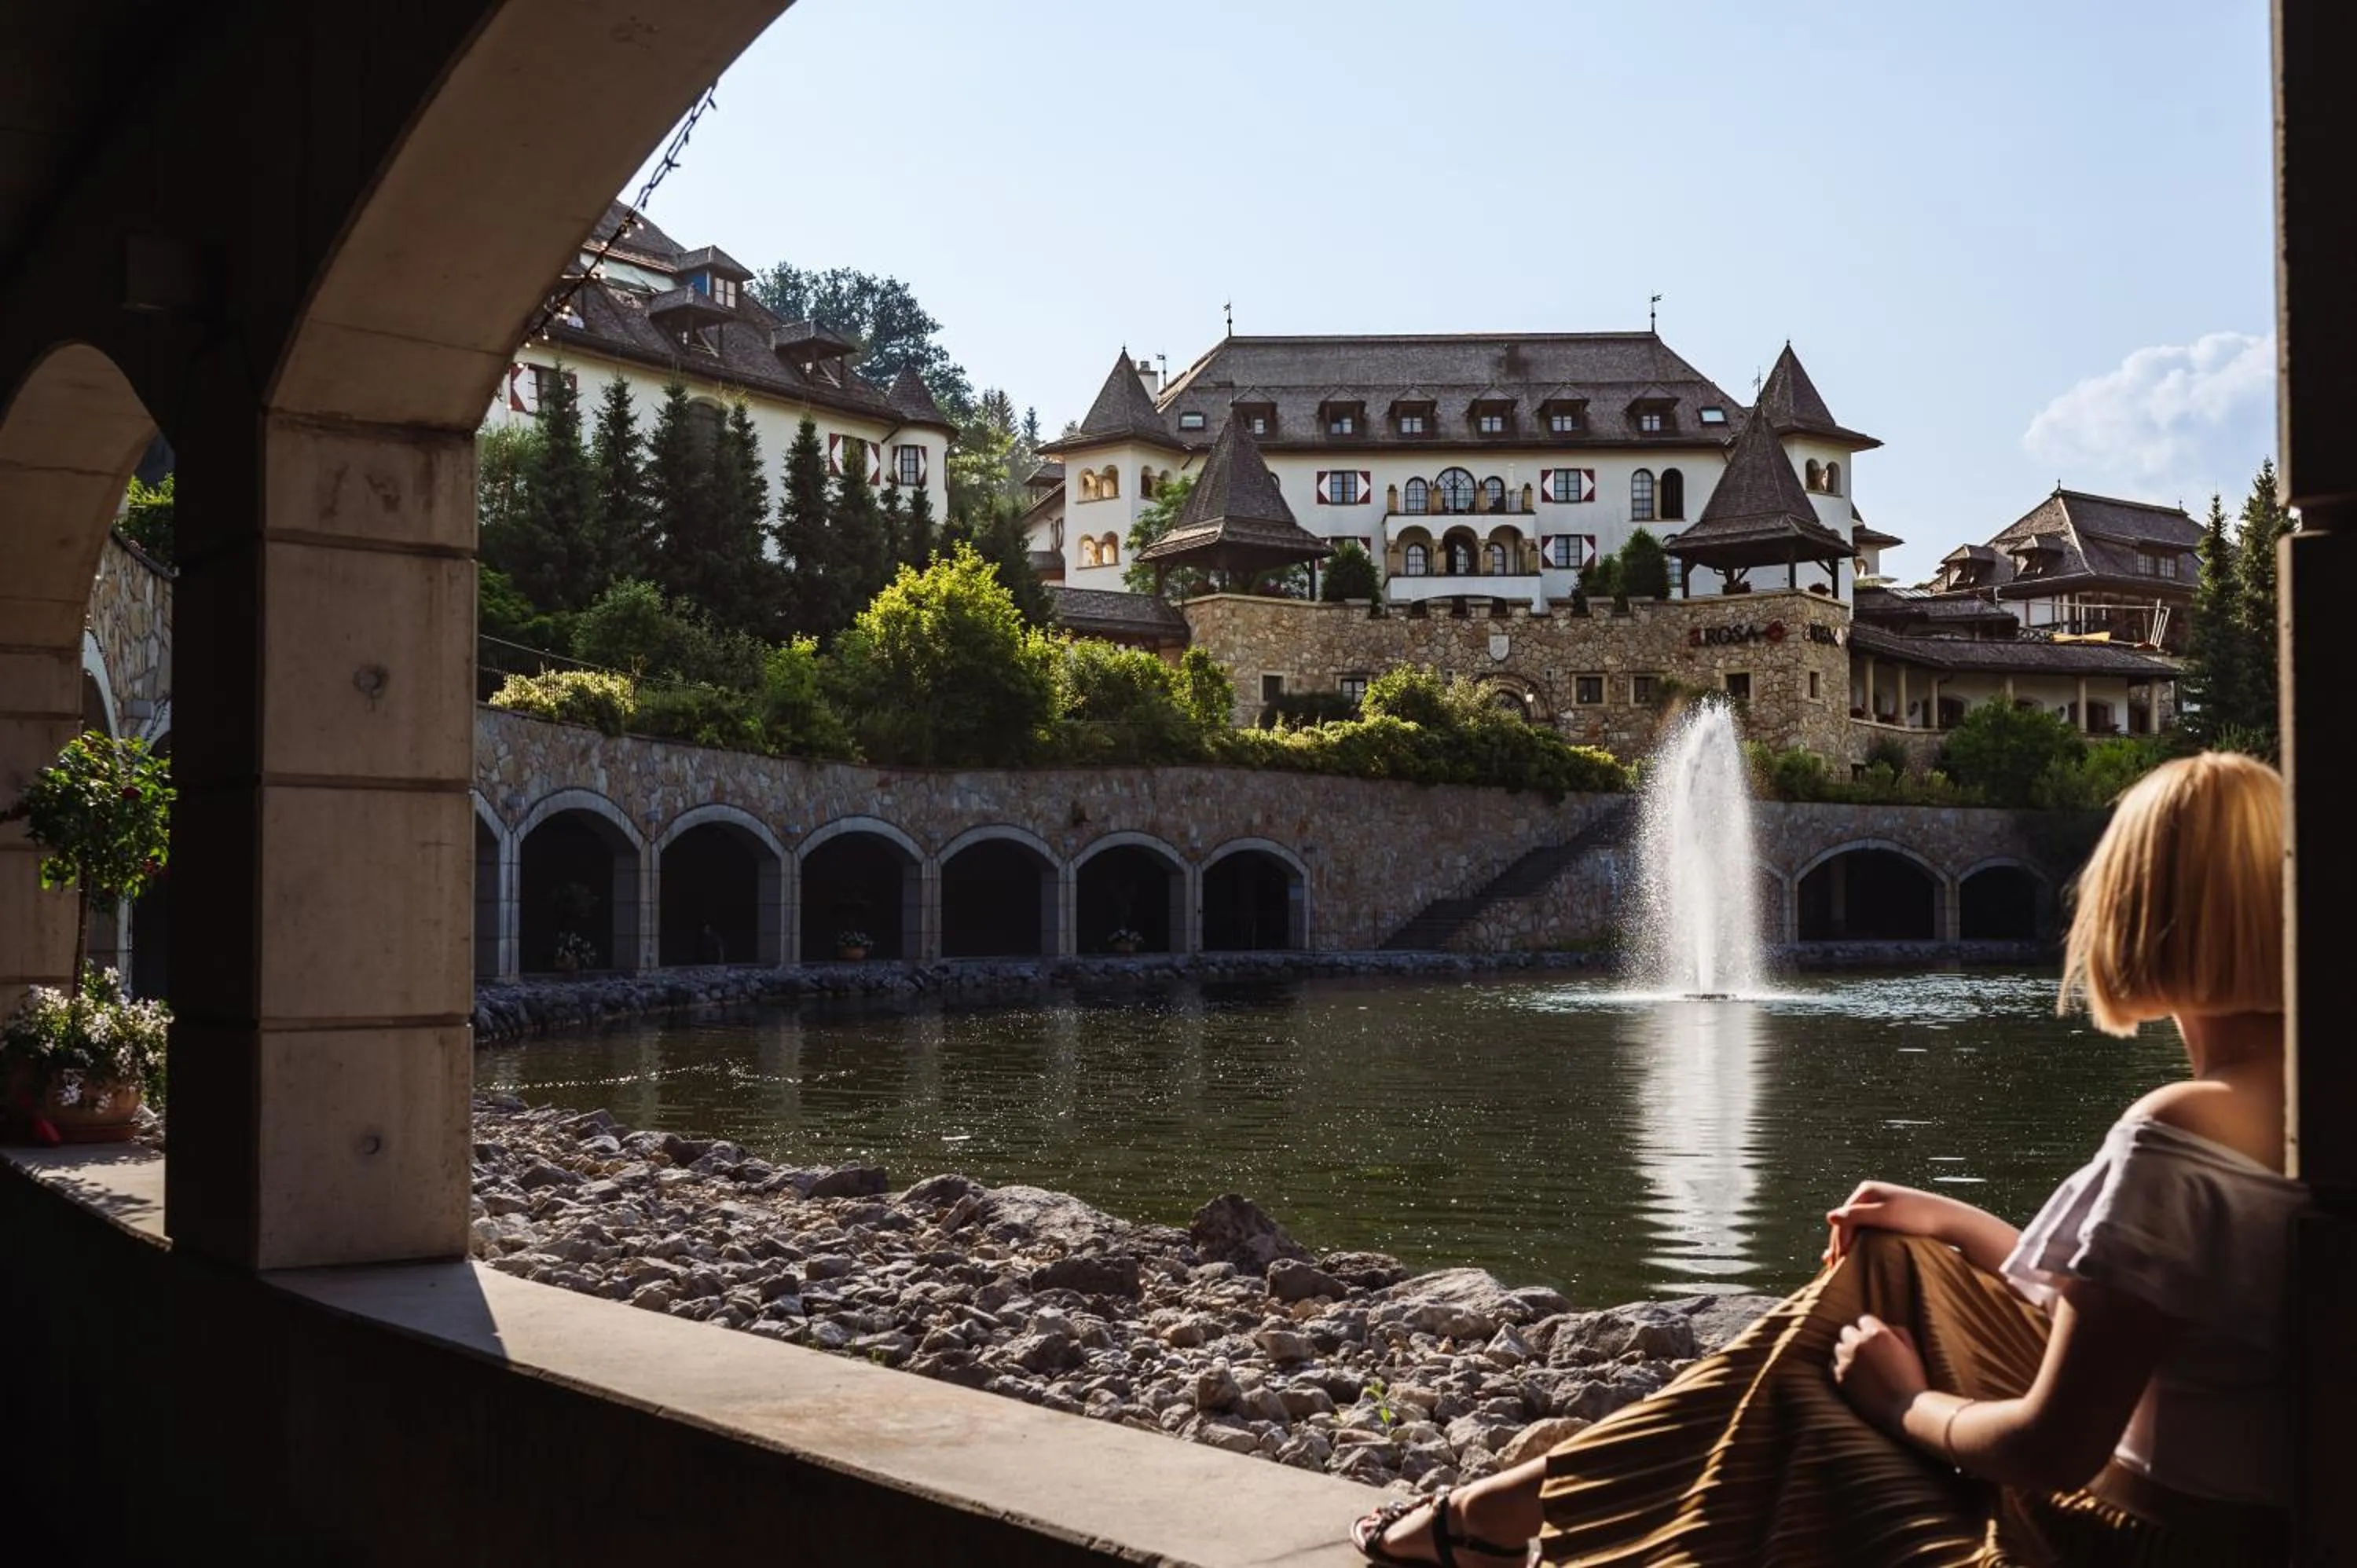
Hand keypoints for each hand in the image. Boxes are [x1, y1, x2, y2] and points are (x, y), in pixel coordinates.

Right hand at [1823, 1181, 1946, 1265]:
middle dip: (1839, 1245)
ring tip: (1836, 1266)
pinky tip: (1852, 1255)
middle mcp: (1871, 1195)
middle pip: (1848, 1223)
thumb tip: (1829, 1217)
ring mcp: (1879, 1205)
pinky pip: (1867, 1230)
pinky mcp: (1889, 1216)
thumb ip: (1856, 1216)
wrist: (1949, 1220)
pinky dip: (1858, 1243)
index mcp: (1867, 1190)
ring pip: (1857, 1228)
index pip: (1844, 1218)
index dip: (1839, 1241)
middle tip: (1834, 1269)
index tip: (1837, 1264)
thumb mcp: (1885, 1216)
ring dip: (1847, 1246)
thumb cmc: (1918, 1217)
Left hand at [1833, 1314, 1927, 1435]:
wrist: (1905, 1411)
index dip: (1870, 1330)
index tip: (1875, 1342)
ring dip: (1846, 1353)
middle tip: (1867, 1353)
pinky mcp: (1840, 1377)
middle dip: (1856, 1339)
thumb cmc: (1913, 1380)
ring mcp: (1847, 1360)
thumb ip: (1897, 1332)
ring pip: (1838, 1347)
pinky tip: (1855, 1376)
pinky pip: (1833, 1365)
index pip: (1864, 1320)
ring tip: (1861, 1366)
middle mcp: (1859, 1343)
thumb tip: (1885, 1326)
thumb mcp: (1912, 1350)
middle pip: (1847, 1331)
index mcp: (1877, 1334)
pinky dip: (1841, 1368)